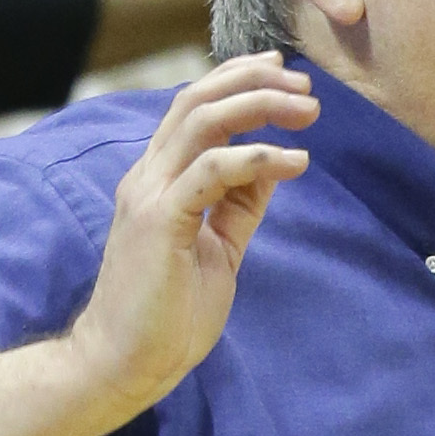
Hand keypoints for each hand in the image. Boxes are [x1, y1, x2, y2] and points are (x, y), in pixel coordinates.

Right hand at [63, 55, 316, 414]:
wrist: (126, 362)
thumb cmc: (167, 312)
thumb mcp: (218, 246)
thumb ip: (239, 204)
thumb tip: (273, 166)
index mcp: (159, 179)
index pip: (194, 107)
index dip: (238, 80)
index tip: (285, 73)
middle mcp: (149, 176)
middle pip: (197, 99)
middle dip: (255, 81)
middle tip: (306, 87)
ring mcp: (149, 195)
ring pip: (202, 120)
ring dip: (260, 106)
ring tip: (308, 113)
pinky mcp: (159, 220)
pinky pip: (211, 170)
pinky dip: (258, 157)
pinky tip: (296, 161)